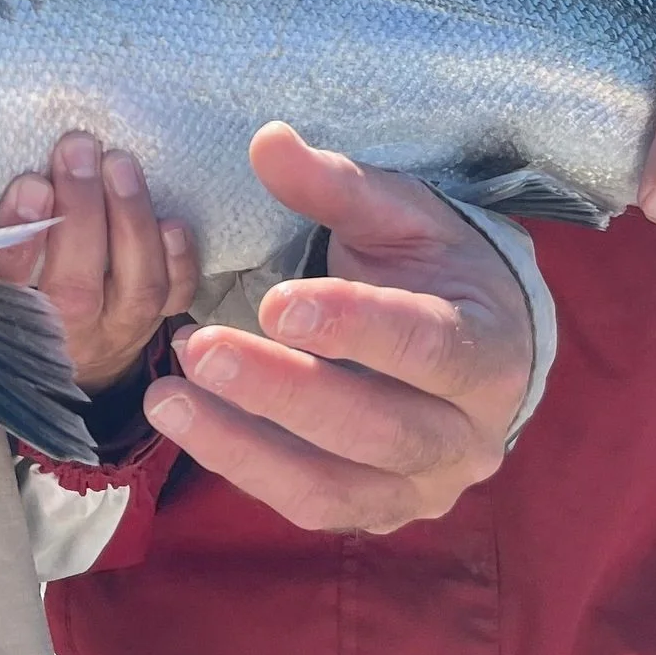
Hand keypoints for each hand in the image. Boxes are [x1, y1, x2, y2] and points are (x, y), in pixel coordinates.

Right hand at [0, 131, 198, 390]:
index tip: (32, 184)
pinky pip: (174, 300)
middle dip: (81, 212)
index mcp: (6, 319)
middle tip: (79, 149)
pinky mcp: (152, 323)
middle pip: (74, 288)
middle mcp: (64, 334)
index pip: (3, 285)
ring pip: (135, 289)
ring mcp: (115, 333)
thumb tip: (29, 177)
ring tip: (119, 164)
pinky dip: (179, 262)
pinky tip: (171, 223)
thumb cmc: (20, 291)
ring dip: (131, 220)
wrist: (67, 351)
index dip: (17, 236)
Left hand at [144, 124, 529, 533]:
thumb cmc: (435, 268)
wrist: (475, 343)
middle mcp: (466, 437)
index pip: (428, 346)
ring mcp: (422, 488)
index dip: (354, 327)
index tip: (275, 301)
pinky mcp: (377, 512)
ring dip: (244, 448)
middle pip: (377, 429)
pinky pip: (308, 505)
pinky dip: (243, 468)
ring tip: (167, 398)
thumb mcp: (401, 214)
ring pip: (335, 489)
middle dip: (283, 392)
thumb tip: (266, 142)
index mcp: (488, 351)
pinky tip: (187, 423)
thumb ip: (337, 185)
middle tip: (200, 349)